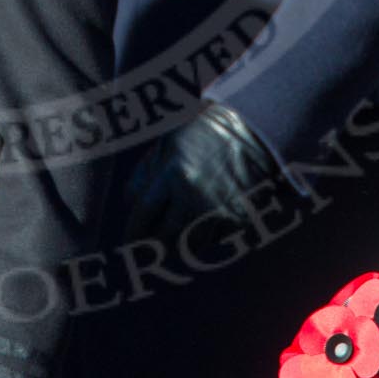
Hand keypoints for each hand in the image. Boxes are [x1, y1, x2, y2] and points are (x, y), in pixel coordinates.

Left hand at [120, 101, 284, 246]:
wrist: (250, 132)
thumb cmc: (200, 136)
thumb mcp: (164, 146)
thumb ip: (143, 177)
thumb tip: (129, 208)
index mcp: (172, 173)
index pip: (143, 216)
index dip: (133, 233)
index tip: (128, 242)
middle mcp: (195, 195)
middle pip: (164, 238)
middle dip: (153, 243)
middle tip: (149, 243)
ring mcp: (218, 210)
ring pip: (188, 245)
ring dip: (179, 243)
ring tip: (176, 232)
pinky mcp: (238, 220)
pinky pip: (213, 241)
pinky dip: (203, 237)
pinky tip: (202, 221)